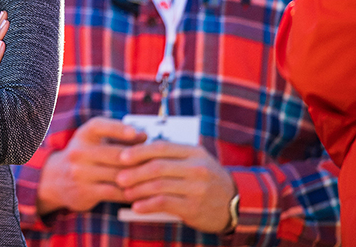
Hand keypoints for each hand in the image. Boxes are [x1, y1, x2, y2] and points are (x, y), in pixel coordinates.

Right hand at [37, 117, 147, 214]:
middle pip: (116, 154)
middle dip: (139, 159)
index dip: (118, 128)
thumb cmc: (85, 157)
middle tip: (158, 162)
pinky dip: (130, 193)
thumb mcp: (94, 141)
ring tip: (155, 178)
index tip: (136, 133)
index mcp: (83, 135)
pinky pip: (114, 193)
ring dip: (139, 178)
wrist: (54, 180)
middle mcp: (79, 152)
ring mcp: (80, 173)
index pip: (99, 126)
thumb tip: (145, 136)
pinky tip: (142, 192)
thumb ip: (118, 137)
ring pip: (118, 175)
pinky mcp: (84, 192)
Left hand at [116, 141, 236, 232]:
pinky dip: (147, 205)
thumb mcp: (196, 160)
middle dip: (134, 172)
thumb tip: (138, 150)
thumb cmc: (207, 179)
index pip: (161, 147)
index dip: (138, 151)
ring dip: (138, 189)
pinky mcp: (194, 207)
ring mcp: (196, 188)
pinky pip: (164, 204)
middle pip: (157, 167)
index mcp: (194, 152)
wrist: (236, 203)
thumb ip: (172, 154)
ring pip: (159, 186)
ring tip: (125, 192)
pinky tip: (137, 206)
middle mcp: (196, 168)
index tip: (121, 156)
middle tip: (119, 177)